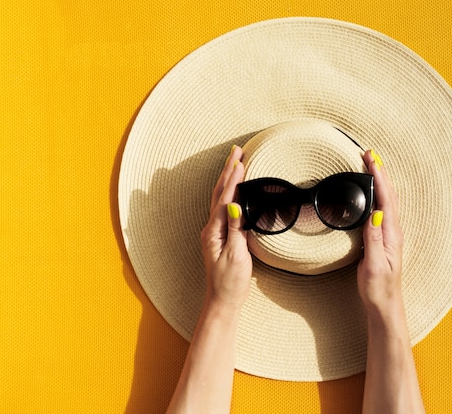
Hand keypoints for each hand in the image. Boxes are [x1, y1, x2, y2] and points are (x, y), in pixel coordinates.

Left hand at [200, 146, 252, 311]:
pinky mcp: (220, 237)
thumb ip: (235, 230)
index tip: (240, 160)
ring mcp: (214, 232)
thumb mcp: (236, 257)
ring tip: (236, 162)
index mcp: (213, 231)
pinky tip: (235, 189)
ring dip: (228, 179)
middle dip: (228, 170)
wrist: (223, 301)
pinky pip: (224, 208)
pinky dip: (230, 193)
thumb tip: (235, 205)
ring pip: (220, 198)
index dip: (233, 178)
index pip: (225, 198)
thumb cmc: (230, 283)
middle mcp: (211, 229)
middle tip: (236, 150)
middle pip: (219, 193)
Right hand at [357, 150, 404, 311]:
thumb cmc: (378, 288)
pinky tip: (373, 192)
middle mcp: (393, 231)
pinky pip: (383, 209)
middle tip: (369, 154)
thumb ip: (373, 239)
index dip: (379, 177)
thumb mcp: (373, 265)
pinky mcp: (384, 238)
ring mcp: (390, 234)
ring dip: (381, 180)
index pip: (386, 199)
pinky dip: (379, 194)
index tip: (371, 159)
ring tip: (372, 165)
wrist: (385, 305)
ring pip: (388, 200)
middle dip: (381, 172)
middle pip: (390, 194)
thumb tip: (375, 212)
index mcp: (391, 234)